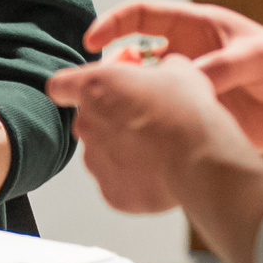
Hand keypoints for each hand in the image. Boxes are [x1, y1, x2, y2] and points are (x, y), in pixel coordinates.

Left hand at [43, 56, 258, 214]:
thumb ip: (156, 69)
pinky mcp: (111, 193)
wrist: (203, 159)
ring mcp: (96, 162)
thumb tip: (161, 72)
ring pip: (102, 153)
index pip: (60, 85)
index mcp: (94, 88)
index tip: (96, 89)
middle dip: (110, 119)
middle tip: (145, 118)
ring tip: (159, 149)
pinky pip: (118, 182)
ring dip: (123, 149)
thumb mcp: (178, 70)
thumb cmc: (188, 110)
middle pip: (87, 120)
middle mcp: (86, 125)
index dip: (75, 87)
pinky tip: (160, 172)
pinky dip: (134, 178)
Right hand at [86, 0, 262, 152]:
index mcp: (196, 27)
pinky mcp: (197, 113)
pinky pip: (163, 117)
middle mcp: (187, 54)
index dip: (113, 24)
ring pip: (145, 90)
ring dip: (129, 100)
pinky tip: (142, 136)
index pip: (142, 16)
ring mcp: (189, 85)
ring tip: (116, 116)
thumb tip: (190, 81)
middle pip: (133, 56)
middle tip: (102, 91)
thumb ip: (222, 65)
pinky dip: (149, 124)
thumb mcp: (257, 55)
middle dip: (112, 70)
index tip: (92, 41)